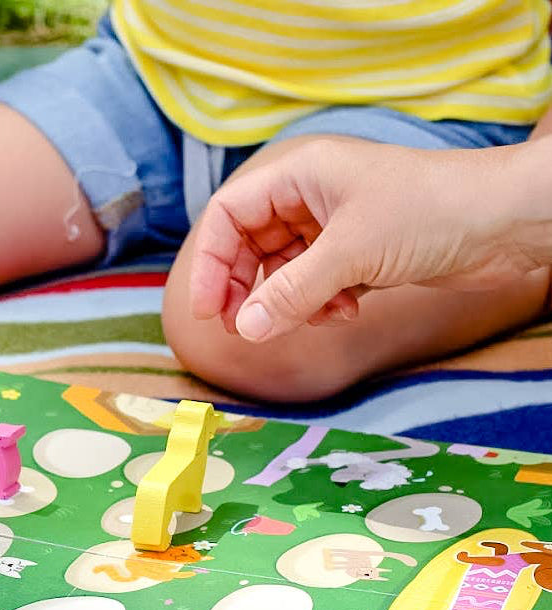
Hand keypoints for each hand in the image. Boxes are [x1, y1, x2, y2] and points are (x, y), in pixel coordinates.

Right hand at [189, 138, 551, 341]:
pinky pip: (315, 284)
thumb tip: (244, 330)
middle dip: (245, 287)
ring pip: (283, 269)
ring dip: (287, 300)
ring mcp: (335, 225)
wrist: (508, 224)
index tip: (207, 309)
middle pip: (251, 244)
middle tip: (241, 327)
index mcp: (301, 173)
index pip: (230, 214)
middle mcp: (311, 196)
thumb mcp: (350, 253)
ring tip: (310, 318)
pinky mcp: (359, 253)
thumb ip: (290, 293)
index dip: (211, 262)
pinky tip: (345, 313)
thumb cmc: (431, 212)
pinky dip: (319, 304)